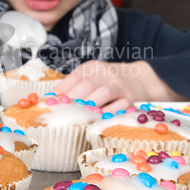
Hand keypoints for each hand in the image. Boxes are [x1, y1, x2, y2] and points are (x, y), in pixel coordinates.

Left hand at [54, 60, 185, 112]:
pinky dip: (106, 115)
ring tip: (75, 118)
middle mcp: (107, 73)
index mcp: (93, 67)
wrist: (140, 80)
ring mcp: (120, 85)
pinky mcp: (131, 99)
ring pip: (103, 93)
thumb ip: (74, 87)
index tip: (49, 104)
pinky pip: (118, 107)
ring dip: (89, 107)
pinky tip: (95, 121)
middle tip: (60, 114)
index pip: (74, 78)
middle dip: (72, 101)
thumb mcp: (92, 77)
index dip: (61, 91)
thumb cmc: (108, 82)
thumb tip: (51, 100)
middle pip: (87, 85)